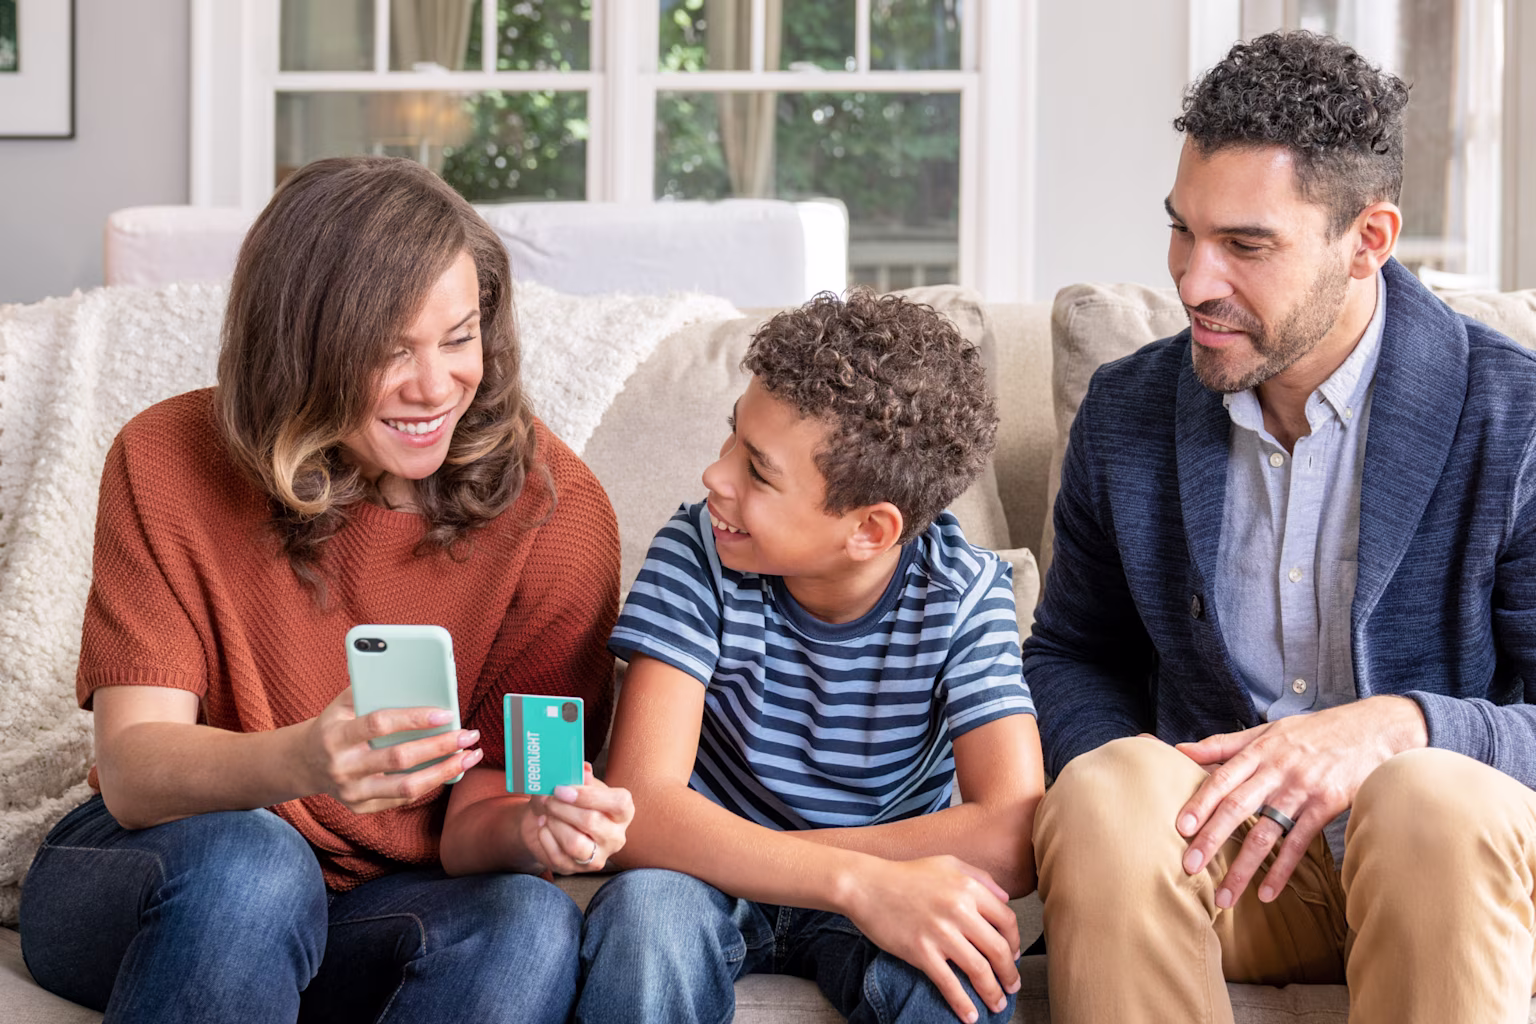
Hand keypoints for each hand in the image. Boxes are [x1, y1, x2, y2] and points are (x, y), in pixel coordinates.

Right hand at [299, 686, 482, 812]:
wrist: (303, 764)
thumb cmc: (333, 725)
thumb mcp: (340, 704)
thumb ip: (370, 689)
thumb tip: (414, 678)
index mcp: (335, 736)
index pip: (379, 725)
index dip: (414, 719)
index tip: (446, 713)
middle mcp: (342, 767)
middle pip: (399, 759)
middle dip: (439, 746)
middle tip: (469, 734)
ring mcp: (351, 792)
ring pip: (406, 788)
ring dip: (444, 772)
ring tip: (469, 757)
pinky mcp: (361, 808)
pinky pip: (403, 799)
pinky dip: (430, 784)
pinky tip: (451, 770)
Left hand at [520, 763, 633, 874]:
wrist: (552, 821)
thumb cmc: (571, 800)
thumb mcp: (577, 784)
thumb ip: (580, 776)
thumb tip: (583, 769)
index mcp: (623, 812)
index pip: (618, 803)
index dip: (589, 796)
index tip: (562, 789)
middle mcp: (616, 836)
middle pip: (592, 822)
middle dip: (564, 808)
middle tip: (548, 799)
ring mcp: (598, 856)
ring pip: (575, 844)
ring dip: (555, 824)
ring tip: (546, 813)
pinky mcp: (578, 869)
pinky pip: (559, 856)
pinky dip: (546, 839)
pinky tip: (543, 827)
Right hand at [845, 855, 1020, 1022]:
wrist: (866, 885)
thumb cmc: (906, 875)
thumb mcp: (948, 864)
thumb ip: (980, 877)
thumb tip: (1005, 898)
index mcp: (968, 888)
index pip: (1006, 921)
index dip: (1015, 942)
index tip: (1014, 955)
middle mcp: (959, 910)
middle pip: (998, 950)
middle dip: (1009, 974)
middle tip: (1012, 986)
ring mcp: (940, 933)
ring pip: (979, 970)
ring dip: (993, 993)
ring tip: (998, 1005)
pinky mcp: (920, 951)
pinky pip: (949, 983)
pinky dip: (963, 1003)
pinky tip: (970, 1015)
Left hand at [1174, 695, 1426, 905]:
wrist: (1375, 729)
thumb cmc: (1314, 732)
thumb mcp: (1267, 731)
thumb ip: (1223, 744)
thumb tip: (1179, 750)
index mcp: (1258, 751)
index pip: (1222, 778)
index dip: (1200, 802)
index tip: (1180, 827)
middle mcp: (1276, 771)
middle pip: (1237, 807)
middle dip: (1211, 838)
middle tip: (1189, 866)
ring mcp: (1302, 790)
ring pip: (1266, 833)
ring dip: (1243, 867)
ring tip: (1224, 896)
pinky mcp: (1327, 806)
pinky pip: (1300, 843)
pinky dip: (1282, 870)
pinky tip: (1266, 893)